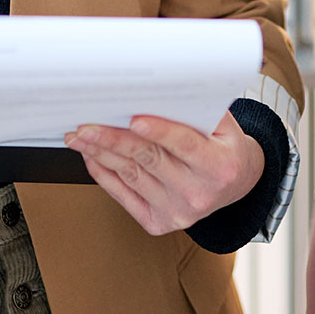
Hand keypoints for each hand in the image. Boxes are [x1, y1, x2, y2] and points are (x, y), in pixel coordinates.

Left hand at [65, 110, 263, 235]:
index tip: (135, 119)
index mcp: (219, 167)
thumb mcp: (224, 125)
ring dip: (101, 154)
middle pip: (150, 161)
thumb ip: (197, 110)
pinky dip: (104, 174)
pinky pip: (124, 195)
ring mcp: (176, 212)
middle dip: (114, 140)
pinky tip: (91, 156)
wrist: (234, 186)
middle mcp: (197, 193)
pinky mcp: (158, 222)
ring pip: (131, 176)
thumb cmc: (224, 149)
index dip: (161, 132)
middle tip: (88, 125)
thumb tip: (158, 91)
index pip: (186, 146)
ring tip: (80, 136)